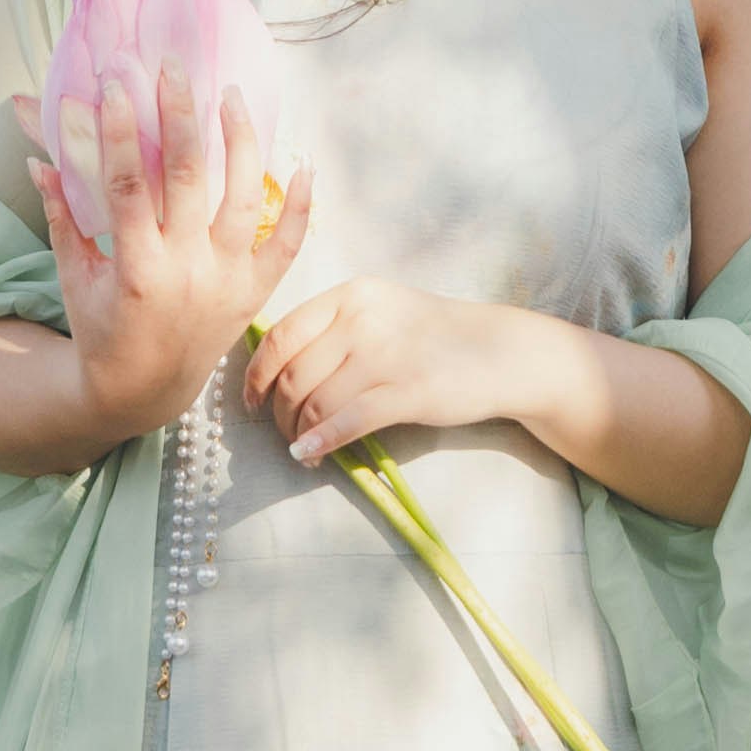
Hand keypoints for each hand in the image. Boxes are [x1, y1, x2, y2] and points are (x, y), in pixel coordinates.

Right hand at [17, 72, 310, 440]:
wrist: (145, 391)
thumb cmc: (102, 328)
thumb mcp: (74, 276)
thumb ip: (61, 214)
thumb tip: (40, 155)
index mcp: (136, 269)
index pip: (130, 185)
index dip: (123, 131)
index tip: (117, 83)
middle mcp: (187, 272)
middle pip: (189, 178)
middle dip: (180, 115)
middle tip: (174, 67)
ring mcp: (227, 281)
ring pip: (245, 198)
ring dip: (242, 141)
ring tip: (232, 95)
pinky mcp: (254, 292)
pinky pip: (288, 245)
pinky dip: (302, 204)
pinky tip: (303, 162)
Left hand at [246, 279, 584, 469]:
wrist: (498, 351)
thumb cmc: (432, 334)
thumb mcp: (380, 310)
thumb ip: (333, 328)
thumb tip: (276, 367)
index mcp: (351, 295)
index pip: (282, 335)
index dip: (257, 374)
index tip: (251, 400)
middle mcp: (363, 319)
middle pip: (294, 375)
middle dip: (279, 413)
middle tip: (283, 432)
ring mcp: (386, 355)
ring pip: (316, 402)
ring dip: (299, 434)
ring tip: (302, 449)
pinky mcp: (408, 391)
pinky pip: (348, 422)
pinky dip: (321, 443)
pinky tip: (310, 455)